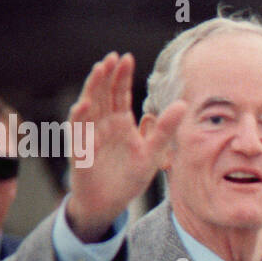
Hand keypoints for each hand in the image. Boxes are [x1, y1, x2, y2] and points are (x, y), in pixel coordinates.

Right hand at [63, 52, 185, 241]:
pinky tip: (84, 103)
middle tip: (113, 57)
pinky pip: (78, 130)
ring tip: (100, 69)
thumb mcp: (153, 152)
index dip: (122, 76)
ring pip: (89, 104)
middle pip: (103, 93)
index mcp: (120, 122)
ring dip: (93, 87)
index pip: (120, 93)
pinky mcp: (80, 149)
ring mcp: (90, 134)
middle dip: (107, 75)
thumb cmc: (129, 177)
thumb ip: (165, 129)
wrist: (109, 203)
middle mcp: (103, 124)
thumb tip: (183, 104)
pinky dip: (80, 116)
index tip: (127, 57)